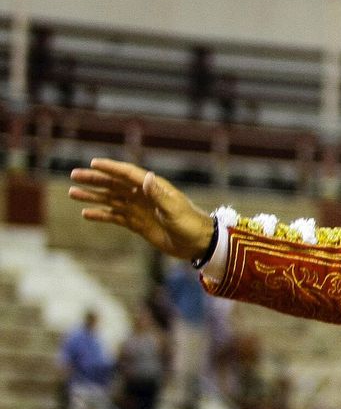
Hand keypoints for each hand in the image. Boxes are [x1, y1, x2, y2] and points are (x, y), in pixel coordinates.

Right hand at [69, 159, 214, 261]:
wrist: (199, 244)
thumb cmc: (190, 224)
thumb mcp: (174, 210)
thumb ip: (158, 194)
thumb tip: (145, 177)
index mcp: (154, 188)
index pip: (128, 174)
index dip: (111, 168)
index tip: (93, 163)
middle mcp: (144, 196)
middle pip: (115, 184)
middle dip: (95, 179)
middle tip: (74, 175)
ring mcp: (140, 210)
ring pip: (111, 200)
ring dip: (93, 196)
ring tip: (73, 192)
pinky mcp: (139, 224)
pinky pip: (116, 217)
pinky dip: (102, 214)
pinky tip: (86, 213)